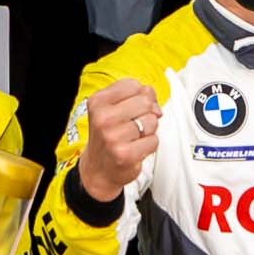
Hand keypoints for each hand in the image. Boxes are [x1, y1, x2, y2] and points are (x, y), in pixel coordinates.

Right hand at [75, 78, 157, 202]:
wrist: (98, 169)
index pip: (133, 85)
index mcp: (97, 102)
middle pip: (145, 102)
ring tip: (134, 137)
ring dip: (148, 130)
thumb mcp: (111, 109)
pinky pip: (154, 140)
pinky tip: (136, 148)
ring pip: (152, 121)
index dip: (139, 95)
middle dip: (146, 113)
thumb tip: (155, 103)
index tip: (132, 107)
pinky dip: (149, 145)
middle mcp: (103, 118)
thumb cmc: (108, 136)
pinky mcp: (125, 154)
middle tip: (134, 124)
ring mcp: (113, 137)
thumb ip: (134, 96)